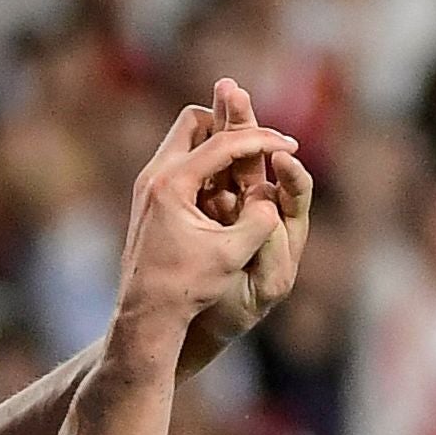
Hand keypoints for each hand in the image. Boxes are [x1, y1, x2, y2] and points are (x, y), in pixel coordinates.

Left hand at [117, 96, 299, 339]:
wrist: (145, 313)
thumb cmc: (187, 288)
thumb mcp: (230, 255)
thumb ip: (259, 222)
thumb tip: (272, 195)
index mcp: (173, 184)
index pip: (224, 142)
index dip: (262, 140)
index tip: (290, 144)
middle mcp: (154, 176)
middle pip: (194, 122)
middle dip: (232, 126)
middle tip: (262, 142)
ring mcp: (148, 185)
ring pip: (185, 140)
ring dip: (218, 143)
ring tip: (251, 161)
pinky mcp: (149, 197)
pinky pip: (180, 161)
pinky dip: (206, 162)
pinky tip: (229, 184)